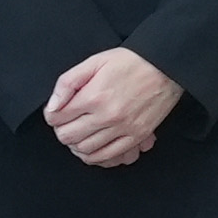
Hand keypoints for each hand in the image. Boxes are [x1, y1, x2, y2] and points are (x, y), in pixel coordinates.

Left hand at [38, 46, 186, 165]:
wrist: (166, 66)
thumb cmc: (131, 61)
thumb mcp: (94, 62)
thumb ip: (68, 82)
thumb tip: (52, 105)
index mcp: (93, 96)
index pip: (57, 118)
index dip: (52, 116)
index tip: (56, 113)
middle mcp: (106, 116)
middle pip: (68, 137)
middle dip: (61, 131)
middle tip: (65, 124)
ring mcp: (123, 128)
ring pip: (86, 150)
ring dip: (76, 145)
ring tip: (78, 135)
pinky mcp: (136, 136)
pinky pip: (109, 156)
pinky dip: (95, 156)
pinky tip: (92, 148)